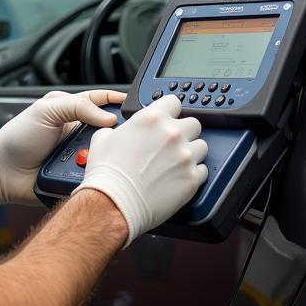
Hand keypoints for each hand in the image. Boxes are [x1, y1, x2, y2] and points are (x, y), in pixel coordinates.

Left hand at [0, 89, 125, 208]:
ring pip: (107, 154)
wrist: (1, 172)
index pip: (104, 100)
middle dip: (117, 134)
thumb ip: (78, 106)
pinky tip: (94, 174)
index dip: (120, 101)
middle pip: (111, 130)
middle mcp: (80, 133)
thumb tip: (108, 117)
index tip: (139, 105)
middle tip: (123, 136)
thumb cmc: (18, 138)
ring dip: (105, 156)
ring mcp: (80, 155)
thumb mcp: (46, 110)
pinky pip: (97, 175)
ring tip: (102, 157)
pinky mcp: (79, 177)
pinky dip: (97, 174)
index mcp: (74, 110)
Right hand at [72, 94, 207, 245]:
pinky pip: (203, 170)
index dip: (170, 111)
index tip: (168, 119)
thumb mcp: (102, 138)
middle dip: (184, 132)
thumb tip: (117, 131)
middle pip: (193, 123)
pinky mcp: (192, 178)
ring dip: (191, 152)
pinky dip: (194, 173)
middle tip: (172, 144)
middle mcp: (172, 134)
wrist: (114, 203)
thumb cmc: (108, 174)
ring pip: (202, 146)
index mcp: (152, 119)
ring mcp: (185, 156)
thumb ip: (116, 128)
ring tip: (176, 162)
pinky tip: (179, 177)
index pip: (174, 102)